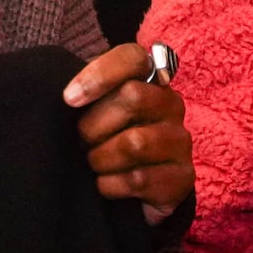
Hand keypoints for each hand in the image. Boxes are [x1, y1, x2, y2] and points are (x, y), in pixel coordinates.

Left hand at [63, 42, 191, 213]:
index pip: (134, 58)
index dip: (100, 74)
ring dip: (101, 158)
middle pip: (134, 97)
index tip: (70, 98)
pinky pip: (139, 179)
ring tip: (94, 164)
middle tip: (83, 141)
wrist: (132, 194)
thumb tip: (69, 96)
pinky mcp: (182, 177)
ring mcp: (180, 140)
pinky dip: (111, 185)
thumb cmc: (106, 141)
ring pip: (135, 142)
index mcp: (150, 80)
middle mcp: (171, 104)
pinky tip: (106, 184)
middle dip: (95, 125)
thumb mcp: (92, 111)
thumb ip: (84, 94)